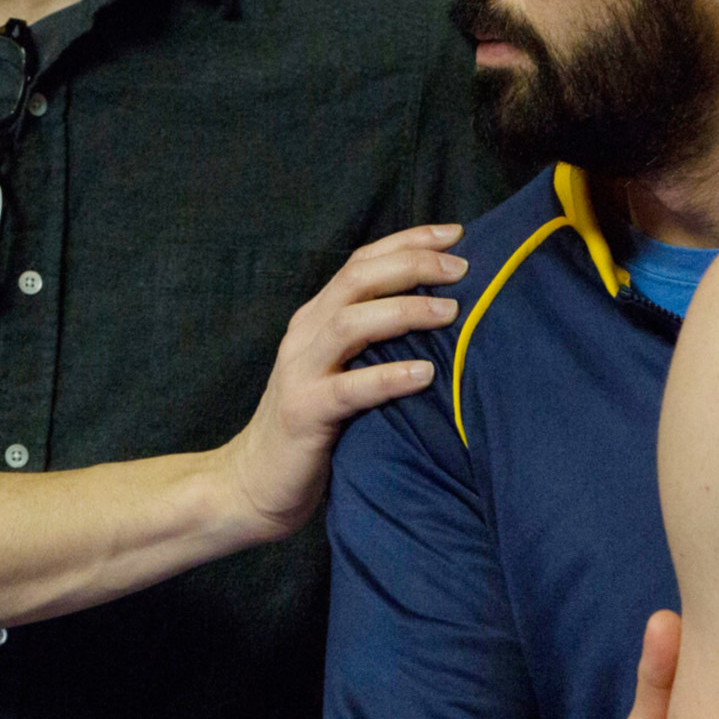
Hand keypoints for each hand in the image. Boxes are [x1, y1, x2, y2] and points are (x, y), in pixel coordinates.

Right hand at [220, 225, 466, 540]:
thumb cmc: (317, 427)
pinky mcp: (303, 412)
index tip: (457, 234)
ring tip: (450, 314)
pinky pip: (349, 388)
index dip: (409, 242)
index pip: (363, 262)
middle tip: (463, 269)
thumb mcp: (345, 371)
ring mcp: (300, 371)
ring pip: (351, 322)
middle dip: (413, 266)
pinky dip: (389, 376)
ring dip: (404, 311)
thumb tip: (448, 315)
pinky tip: (424, 373)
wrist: (255, 483)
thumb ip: (377, 342)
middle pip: (358, 279)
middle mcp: (306, 334)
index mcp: (318, 317)